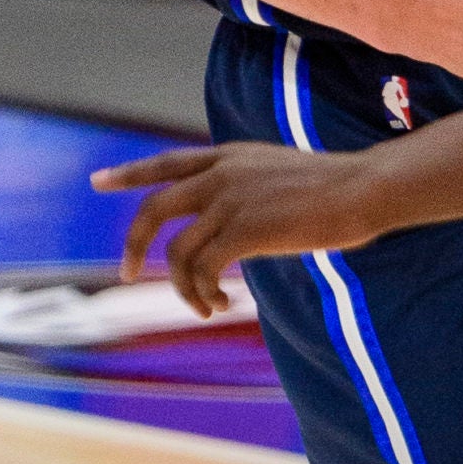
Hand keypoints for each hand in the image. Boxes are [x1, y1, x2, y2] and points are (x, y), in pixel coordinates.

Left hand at [95, 144, 385, 315]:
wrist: (364, 188)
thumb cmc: (336, 188)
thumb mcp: (278, 174)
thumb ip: (247, 189)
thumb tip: (229, 225)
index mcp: (230, 157)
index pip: (166, 163)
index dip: (129, 174)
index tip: (98, 183)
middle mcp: (222, 174)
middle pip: (153, 208)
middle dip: (134, 245)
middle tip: (127, 274)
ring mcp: (230, 200)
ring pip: (176, 251)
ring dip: (181, 288)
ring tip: (205, 306)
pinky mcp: (243, 230)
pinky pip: (201, 271)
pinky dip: (203, 294)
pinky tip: (223, 304)